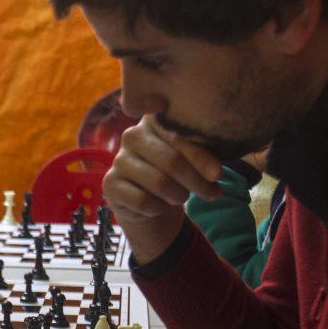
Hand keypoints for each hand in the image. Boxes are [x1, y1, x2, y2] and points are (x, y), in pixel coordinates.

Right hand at [103, 114, 221, 262]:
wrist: (150, 202)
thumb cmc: (177, 173)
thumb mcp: (194, 159)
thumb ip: (204, 157)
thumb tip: (215, 174)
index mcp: (154, 120)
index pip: (180, 136)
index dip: (201, 157)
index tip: (218, 175)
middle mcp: (132, 135)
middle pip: (172, 162)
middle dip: (196, 182)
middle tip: (211, 194)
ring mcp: (118, 160)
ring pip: (159, 183)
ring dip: (178, 196)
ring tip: (181, 196)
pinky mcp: (109, 183)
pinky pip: (142, 201)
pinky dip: (157, 209)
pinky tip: (157, 206)